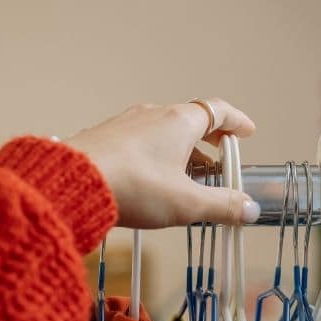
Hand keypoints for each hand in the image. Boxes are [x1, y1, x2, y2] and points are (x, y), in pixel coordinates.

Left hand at [66, 99, 259, 228]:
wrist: (70, 183)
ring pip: (164, 131)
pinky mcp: (106, 138)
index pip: (218, 111)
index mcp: (180, 121)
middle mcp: (154, 114)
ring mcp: (127, 124)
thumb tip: (250, 209)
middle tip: (220, 158)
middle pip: (191, 120)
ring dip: (183, 150)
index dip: (236, 121)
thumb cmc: (134, 187)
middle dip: (210, 140)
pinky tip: (153, 178)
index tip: (247, 132)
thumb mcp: (187, 203)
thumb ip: (222, 206)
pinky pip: (141, 140)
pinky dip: (157, 154)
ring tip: (188, 175)